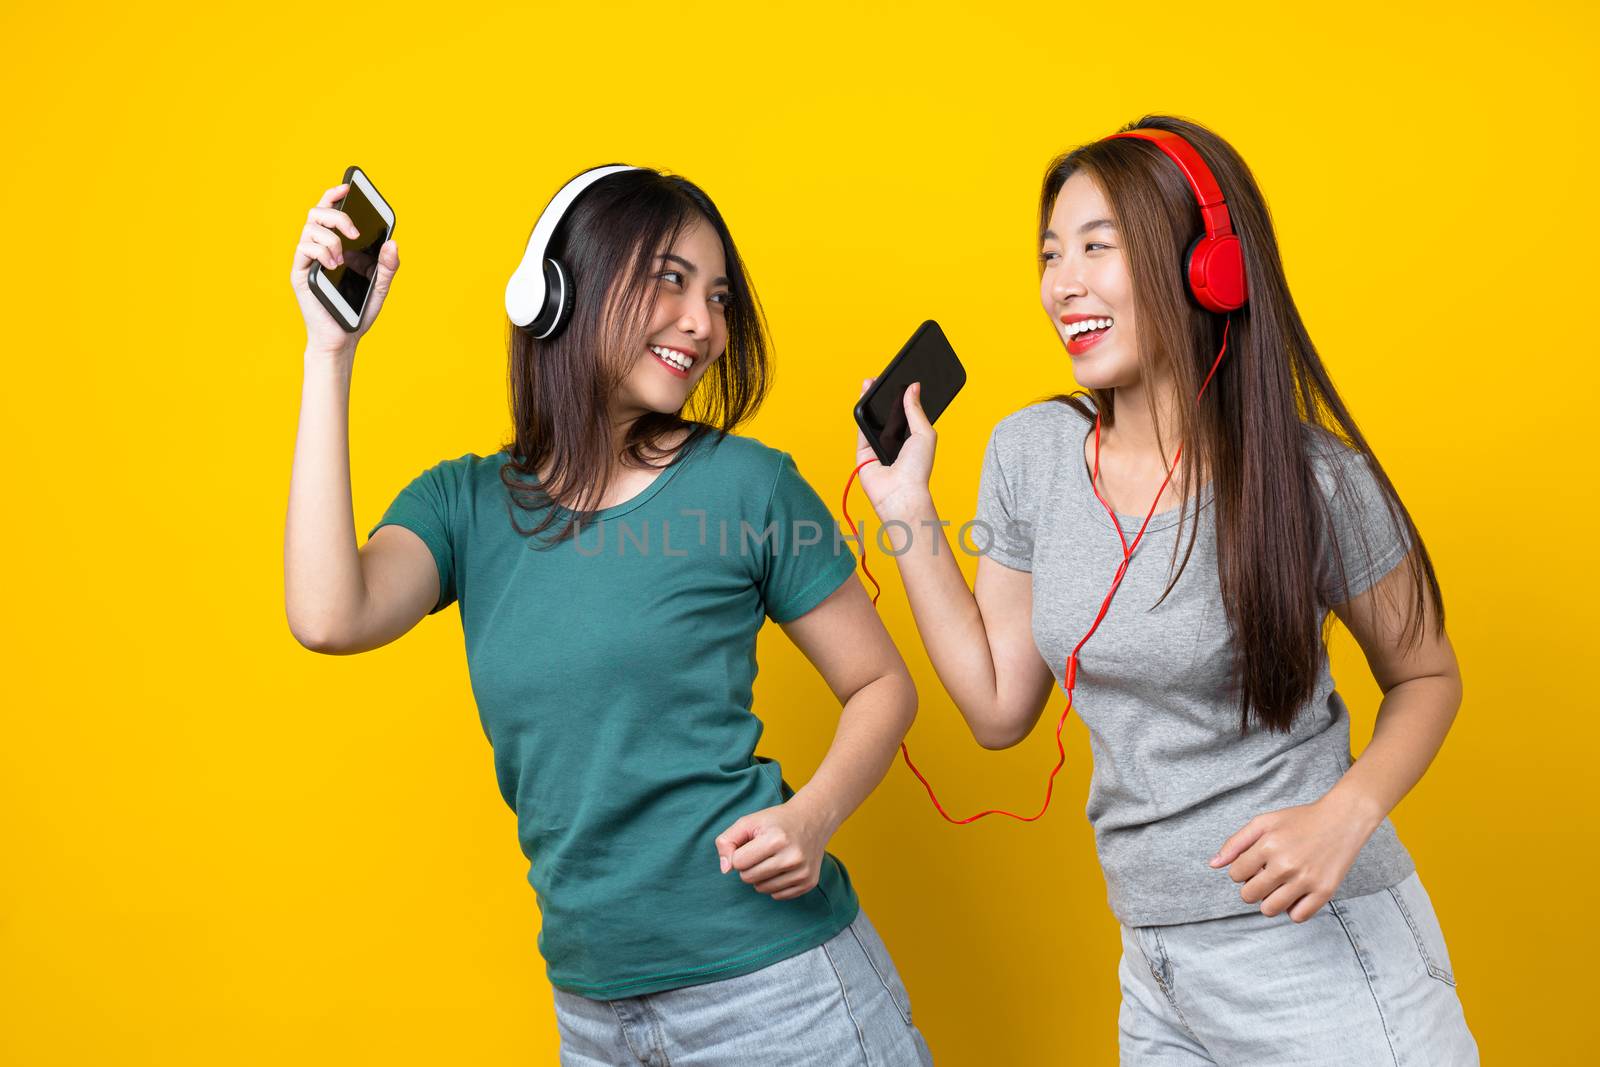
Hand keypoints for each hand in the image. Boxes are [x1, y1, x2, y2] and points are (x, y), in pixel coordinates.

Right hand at [290, 180, 400, 355]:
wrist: (343, 338)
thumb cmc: (357, 311)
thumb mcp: (380, 286)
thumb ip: (387, 265)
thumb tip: (392, 242)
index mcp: (337, 246)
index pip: (330, 212)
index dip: (334, 195)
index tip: (347, 186)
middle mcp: (319, 249)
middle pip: (317, 213)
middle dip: (337, 215)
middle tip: (354, 233)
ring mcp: (308, 260)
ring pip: (310, 229)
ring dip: (331, 239)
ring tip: (342, 260)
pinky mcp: (299, 273)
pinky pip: (304, 249)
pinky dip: (321, 252)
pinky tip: (333, 265)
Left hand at [714, 799, 834, 901]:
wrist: (812, 820)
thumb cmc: (775, 822)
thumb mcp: (747, 822)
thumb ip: (726, 841)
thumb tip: (725, 870)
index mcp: (776, 840)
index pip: (738, 863)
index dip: (739, 854)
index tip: (750, 844)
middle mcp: (792, 858)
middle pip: (748, 878)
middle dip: (748, 866)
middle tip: (761, 852)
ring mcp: (802, 872)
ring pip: (761, 889)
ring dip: (760, 876)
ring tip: (772, 858)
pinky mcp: (808, 883)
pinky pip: (777, 896)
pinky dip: (774, 884)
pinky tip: (783, 868)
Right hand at [855, 379, 936, 521]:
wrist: (901, 491)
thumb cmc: (918, 469)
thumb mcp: (924, 433)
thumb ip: (915, 410)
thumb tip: (913, 387)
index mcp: (912, 438)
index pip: (905, 413)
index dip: (902, 397)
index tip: (899, 382)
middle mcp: (894, 442)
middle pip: (886, 414)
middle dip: (883, 397)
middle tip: (881, 379)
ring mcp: (878, 447)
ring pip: (872, 420)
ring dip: (870, 402)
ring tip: (870, 383)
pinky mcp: (863, 452)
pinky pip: (861, 430)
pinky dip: (861, 416)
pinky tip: (864, 398)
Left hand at [1210, 794, 1379, 922]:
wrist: (1342, 820)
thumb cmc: (1300, 821)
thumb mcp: (1264, 822)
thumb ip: (1236, 842)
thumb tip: (1213, 864)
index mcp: (1268, 845)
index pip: (1236, 874)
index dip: (1241, 870)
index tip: (1254, 864)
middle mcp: (1286, 864)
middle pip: (1249, 896)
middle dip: (1252, 888)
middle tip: (1265, 877)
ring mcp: (1306, 880)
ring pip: (1270, 910)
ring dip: (1269, 902)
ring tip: (1278, 887)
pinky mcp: (1325, 891)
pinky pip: (1297, 917)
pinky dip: (1293, 910)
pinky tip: (1296, 894)